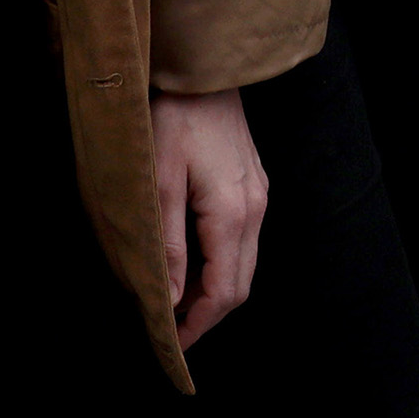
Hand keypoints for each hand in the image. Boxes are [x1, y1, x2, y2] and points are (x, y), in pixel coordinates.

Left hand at [152, 88, 265, 347]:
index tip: (170, 347)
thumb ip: (167, 245)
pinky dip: (219, 264)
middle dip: (206, 315)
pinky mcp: (253, 185)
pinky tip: (190, 263)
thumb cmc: (173, 120)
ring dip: (213, 290)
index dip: (197, 326)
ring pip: (243, 264)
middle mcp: (255, 210)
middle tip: (169, 333)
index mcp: (232, 214)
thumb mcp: (159, 183)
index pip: (223, 292)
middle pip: (240, 285)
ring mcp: (258, 196)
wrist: (203, 70)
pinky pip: (242, 241)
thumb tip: (168, 300)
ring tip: (174, 302)